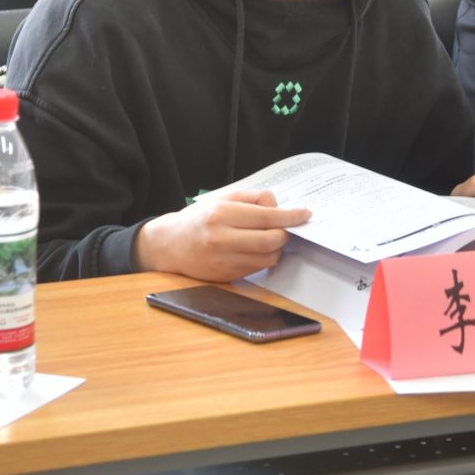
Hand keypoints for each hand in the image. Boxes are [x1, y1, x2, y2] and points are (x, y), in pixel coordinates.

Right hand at [135, 189, 310, 281]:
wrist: (170, 245)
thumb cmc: (198, 218)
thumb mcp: (222, 198)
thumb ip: (251, 198)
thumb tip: (279, 205)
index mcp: (222, 214)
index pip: (267, 216)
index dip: (291, 216)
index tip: (305, 214)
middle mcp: (222, 238)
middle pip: (271, 240)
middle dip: (285, 234)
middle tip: (285, 228)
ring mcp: (223, 260)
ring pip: (268, 258)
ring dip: (276, 249)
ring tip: (269, 239)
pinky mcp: (225, 276)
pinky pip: (257, 268)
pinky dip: (263, 259)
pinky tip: (255, 250)